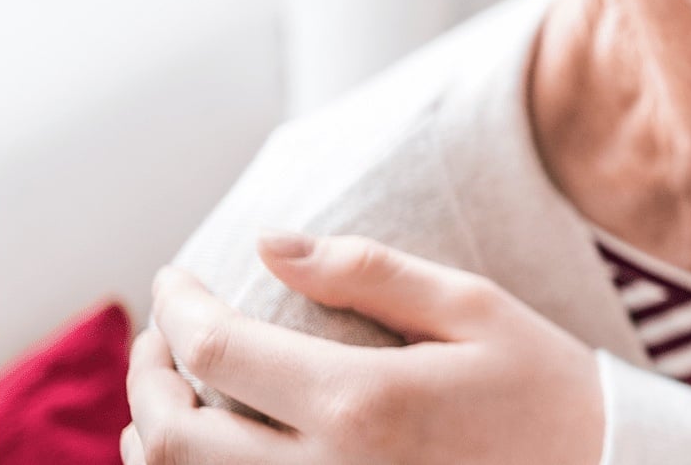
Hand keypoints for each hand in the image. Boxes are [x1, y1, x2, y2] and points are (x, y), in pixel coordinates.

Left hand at [121, 232, 603, 464]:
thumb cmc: (544, 387)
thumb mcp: (474, 308)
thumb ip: (368, 272)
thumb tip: (269, 246)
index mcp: (362, 402)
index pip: (216, 351)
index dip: (175, 308)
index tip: (175, 279)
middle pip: (173, 432)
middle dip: (146, 374)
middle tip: (160, 334)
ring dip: (154, 433)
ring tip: (168, 390)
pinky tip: (203, 448)